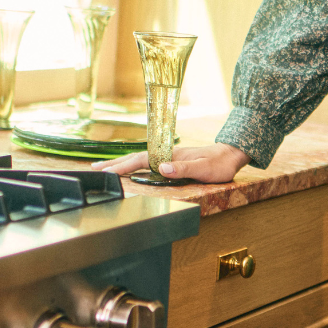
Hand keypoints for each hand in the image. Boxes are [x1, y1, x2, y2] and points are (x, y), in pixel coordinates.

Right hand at [92, 143, 250, 182]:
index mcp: (171, 155)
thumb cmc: (220, 163)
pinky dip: (135, 166)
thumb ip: (184, 169)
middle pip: (135, 158)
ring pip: (140, 161)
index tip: (107, 172)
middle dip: (115, 164)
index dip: (123, 166)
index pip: (141, 160)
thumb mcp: (204, 168)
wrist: (232, 155)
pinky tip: (130, 170)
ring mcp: (169, 158)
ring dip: (122, 165)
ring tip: (106, 168)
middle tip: (95, 169)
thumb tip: (161, 168)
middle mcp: (167, 155)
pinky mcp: (173, 162)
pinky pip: (148, 164)